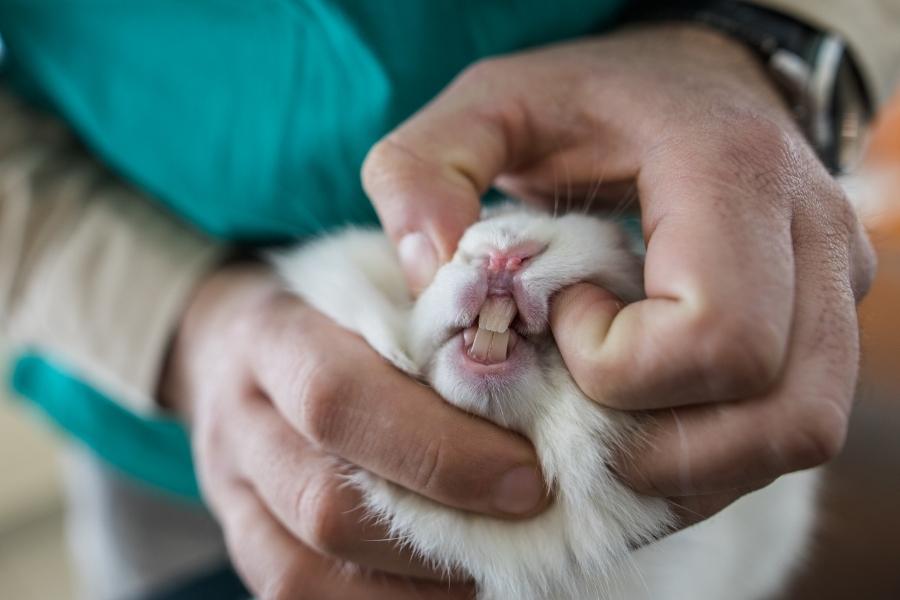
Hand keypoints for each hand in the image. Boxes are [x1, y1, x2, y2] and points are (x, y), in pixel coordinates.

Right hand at [161, 262, 546, 597]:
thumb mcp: (370, 274)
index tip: (527, 475)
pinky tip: (446, 586)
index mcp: (272, 335)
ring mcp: (229, 492)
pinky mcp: (242, 540)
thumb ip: (429, 295)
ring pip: (305, 569)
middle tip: (530, 520)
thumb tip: (520, 329)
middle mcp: (240, 421)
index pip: (339, 398)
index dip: (437, 448)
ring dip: (416, 582)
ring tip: (496, 562)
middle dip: (441, 523)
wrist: (230, 345)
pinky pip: (296, 596)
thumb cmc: (328, 306)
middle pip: (324, 502)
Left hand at [362, 25, 874, 523]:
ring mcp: (837, 282)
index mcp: (733, 170)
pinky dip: (713, 455)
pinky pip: (792, 428)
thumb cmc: (585, 98)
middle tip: (579, 385)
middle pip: (774, 408)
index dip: (615, 364)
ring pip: (797, 432)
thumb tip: (426, 275)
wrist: (686, 79)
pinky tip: (646, 428)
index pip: (713, 334)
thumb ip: (423, 171)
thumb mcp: (488, 107)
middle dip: (652, 433)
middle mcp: (814, 232)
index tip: (556, 315)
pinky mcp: (830, 322)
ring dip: (690, 460)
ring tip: (609, 422)